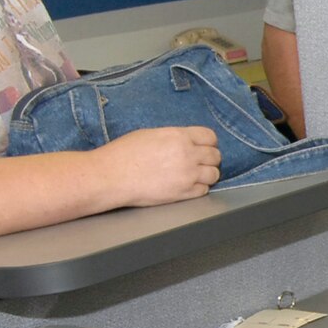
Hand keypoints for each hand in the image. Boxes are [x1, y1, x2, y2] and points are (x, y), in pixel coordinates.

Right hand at [100, 126, 220, 205]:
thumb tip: (186, 142)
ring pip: (214, 174)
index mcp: (179, 136)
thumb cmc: (124, 153)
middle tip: (201, 161)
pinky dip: (199, 188)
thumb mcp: (151, 134)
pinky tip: (188, 185)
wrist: (112, 176)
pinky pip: (204, 190)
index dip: (209, 142)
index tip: (205, 146)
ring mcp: (187, 175)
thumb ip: (174, 138)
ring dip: (207, 174)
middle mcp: (187, 155)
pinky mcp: (183, 193)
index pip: (210, 136)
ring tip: (196, 175)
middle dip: (210, 158)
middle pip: (215, 156)